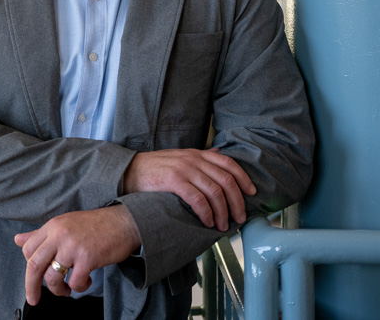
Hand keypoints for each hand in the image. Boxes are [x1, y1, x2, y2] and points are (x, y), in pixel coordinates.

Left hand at [13, 205, 140, 305]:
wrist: (123, 222)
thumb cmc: (94, 225)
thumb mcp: (64, 225)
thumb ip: (40, 234)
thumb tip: (18, 240)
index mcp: (52, 226)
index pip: (28, 249)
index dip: (29, 267)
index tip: (34, 278)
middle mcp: (59, 235)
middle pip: (34, 265)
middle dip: (31, 286)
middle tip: (33, 299)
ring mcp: (73, 247)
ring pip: (52, 277)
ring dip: (58, 290)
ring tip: (67, 289)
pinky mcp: (88, 258)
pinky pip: (75, 282)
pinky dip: (79, 288)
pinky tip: (85, 282)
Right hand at [122, 148, 255, 230]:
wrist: (129, 171)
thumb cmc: (154, 169)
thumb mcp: (179, 158)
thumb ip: (199, 160)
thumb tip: (219, 159)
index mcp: (196, 153)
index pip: (228, 163)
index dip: (243, 178)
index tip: (251, 193)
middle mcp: (193, 159)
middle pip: (226, 180)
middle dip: (237, 202)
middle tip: (239, 218)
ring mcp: (183, 169)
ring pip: (215, 192)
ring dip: (223, 212)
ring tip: (222, 226)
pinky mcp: (173, 181)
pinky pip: (198, 199)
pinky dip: (206, 213)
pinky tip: (207, 222)